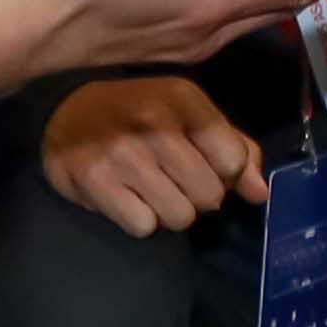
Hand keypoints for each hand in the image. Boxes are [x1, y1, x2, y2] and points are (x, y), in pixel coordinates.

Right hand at [37, 75, 269, 237]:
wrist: (66, 109)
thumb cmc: (140, 113)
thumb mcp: (190, 114)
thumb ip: (232, 148)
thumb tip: (260, 193)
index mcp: (184, 99)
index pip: (232, 158)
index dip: (226, 174)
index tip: (206, 165)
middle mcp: (154, 123)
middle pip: (210, 196)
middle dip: (197, 196)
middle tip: (174, 180)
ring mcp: (123, 154)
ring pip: (180, 217)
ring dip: (169, 211)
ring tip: (151, 189)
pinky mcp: (94, 181)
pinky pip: (143, 227)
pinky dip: (139, 219)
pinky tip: (126, 196)